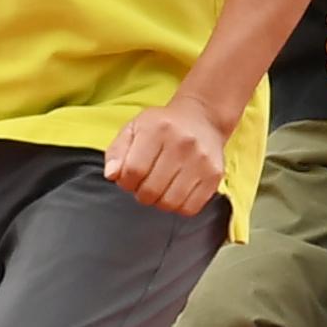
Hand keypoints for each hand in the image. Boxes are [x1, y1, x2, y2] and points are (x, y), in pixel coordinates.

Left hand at [99, 100, 231, 219]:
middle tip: (145, 184)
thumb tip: (112, 174)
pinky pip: (190, 208)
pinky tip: (176, 192)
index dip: (125, 182)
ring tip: (160, 188)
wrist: (202, 118)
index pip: (133, 171)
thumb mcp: (134, 129)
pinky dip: (178, 206)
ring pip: (170, 202)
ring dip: (159, 201)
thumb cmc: (163, 126)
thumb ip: (117, 152)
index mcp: (158, 130)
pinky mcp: (214, 176)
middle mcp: (182, 144)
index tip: (129, 179)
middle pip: (151, 190)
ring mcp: (201, 161)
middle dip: (141, 193)